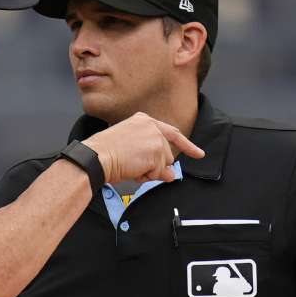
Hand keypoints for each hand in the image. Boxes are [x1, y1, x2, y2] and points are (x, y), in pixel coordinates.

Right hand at [83, 112, 204, 185]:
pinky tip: (133, 169)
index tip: (198, 153)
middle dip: (155, 166)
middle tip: (134, 167)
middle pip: (166, 154)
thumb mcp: (131, 149)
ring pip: (163, 164)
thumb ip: (153, 158)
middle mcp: (152, 126)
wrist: (97, 156)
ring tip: (131, 166)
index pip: (171, 133)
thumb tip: (171, 175)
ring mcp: (155, 138)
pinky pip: (159, 173)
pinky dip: (147, 176)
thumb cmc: (105, 153)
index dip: (187, 146)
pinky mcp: (156, 152)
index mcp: (144, 120)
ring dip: (149, 171)